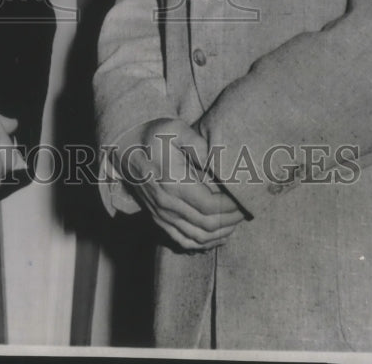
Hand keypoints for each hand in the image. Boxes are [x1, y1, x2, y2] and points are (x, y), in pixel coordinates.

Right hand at [115, 118, 244, 251]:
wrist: (125, 146)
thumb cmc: (152, 135)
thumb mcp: (174, 129)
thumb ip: (198, 143)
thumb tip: (218, 160)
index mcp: (172, 182)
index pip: (210, 206)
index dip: (231, 206)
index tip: (244, 198)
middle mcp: (166, 203)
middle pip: (207, 225)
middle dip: (231, 220)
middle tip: (246, 210)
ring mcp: (161, 214)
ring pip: (197, 238)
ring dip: (220, 234)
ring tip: (236, 222)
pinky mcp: (158, 219)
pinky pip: (183, 241)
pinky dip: (203, 244)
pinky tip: (218, 236)